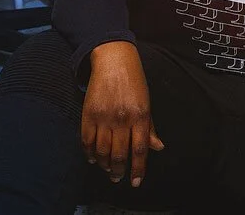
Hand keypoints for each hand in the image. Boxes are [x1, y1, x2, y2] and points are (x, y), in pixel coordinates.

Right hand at [81, 42, 162, 187]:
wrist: (114, 61)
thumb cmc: (134, 82)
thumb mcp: (147, 102)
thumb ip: (150, 127)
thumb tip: (158, 147)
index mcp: (140, 116)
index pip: (140, 149)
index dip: (138, 168)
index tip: (136, 182)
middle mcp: (122, 118)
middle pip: (119, 154)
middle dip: (118, 170)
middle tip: (117, 178)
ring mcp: (103, 117)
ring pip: (102, 150)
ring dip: (104, 164)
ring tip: (107, 169)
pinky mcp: (88, 114)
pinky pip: (86, 140)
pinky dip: (89, 153)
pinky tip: (93, 158)